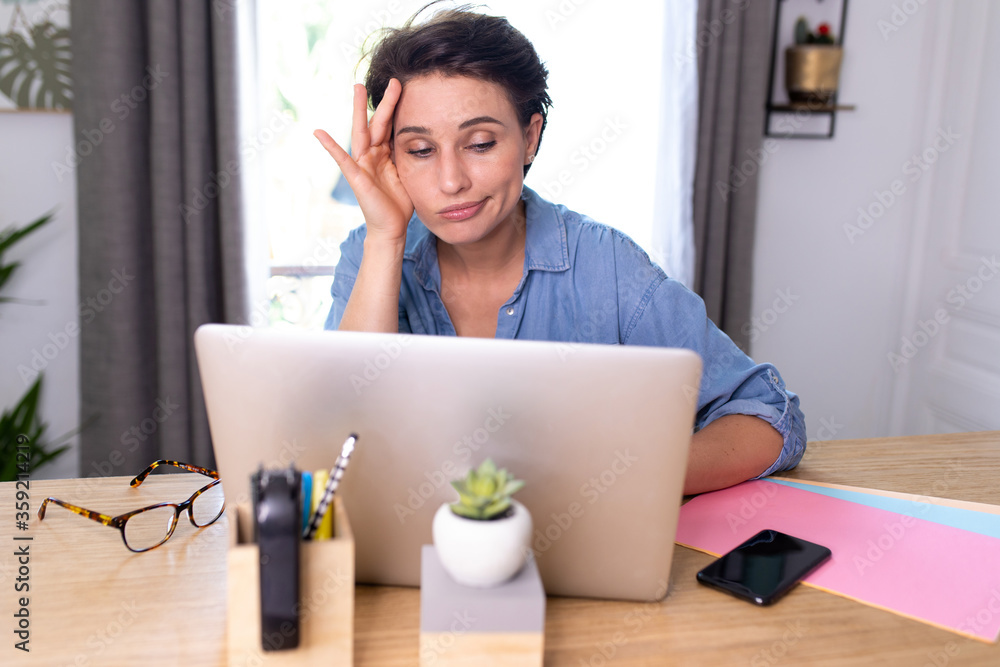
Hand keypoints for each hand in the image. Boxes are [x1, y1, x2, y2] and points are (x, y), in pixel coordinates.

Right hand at [314, 78, 412, 242]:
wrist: (391, 228)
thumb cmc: (399, 203)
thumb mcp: (407, 173)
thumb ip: (407, 155)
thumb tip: (421, 138)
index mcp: (385, 154)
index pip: (391, 126)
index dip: (397, 108)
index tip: (406, 88)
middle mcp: (373, 155)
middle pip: (378, 122)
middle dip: (385, 101)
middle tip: (393, 79)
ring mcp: (363, 164)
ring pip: (361, 132)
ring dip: (358, 109)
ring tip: (357, 87)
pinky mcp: (356, 177)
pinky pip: (342, 160)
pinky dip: (330, 146)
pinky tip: (318, 132)